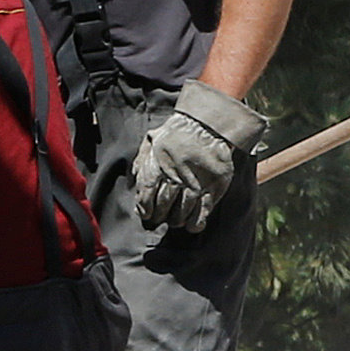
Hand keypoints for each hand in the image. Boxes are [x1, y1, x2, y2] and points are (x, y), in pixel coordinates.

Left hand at [135, 81, 265, 233]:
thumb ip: (142, 161)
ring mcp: (196, 181)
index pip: (147, 191)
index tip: (145, 213)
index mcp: (159, 162)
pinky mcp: (214, 185)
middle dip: (159, 215)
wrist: (207, 125)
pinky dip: (197, 220)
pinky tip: (192, 225)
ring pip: (183, 209)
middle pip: (164, 203)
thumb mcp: (153, 140)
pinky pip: (203, 209)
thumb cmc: (176, 135)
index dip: (145, 206)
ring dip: (176, 219)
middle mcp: (177, 173)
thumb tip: (136, 182)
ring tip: (174, 220)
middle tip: (159, 218)